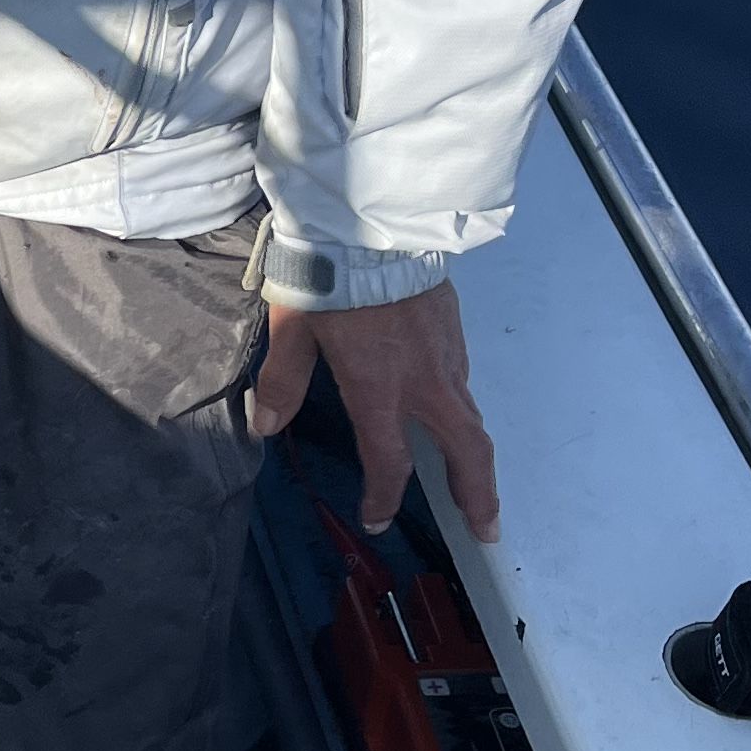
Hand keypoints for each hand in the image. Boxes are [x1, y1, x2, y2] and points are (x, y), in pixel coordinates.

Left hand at [247, 282, 499, 542]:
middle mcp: (425, 381)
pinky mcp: (455, 328)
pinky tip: (448, 412)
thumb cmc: (329, 276)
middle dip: (478, 495)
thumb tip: (266, 427)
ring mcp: (447, 354)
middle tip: (485, 529)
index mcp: (381, 389)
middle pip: (467, 449)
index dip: (384, 497)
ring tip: (473, 483)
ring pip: (470, 415)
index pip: (389, 461)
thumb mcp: (293, 329)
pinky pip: (463, 381)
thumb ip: (283, 382)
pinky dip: (462, 410)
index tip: (377, 519)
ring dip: (474, 455)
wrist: (374, 221)